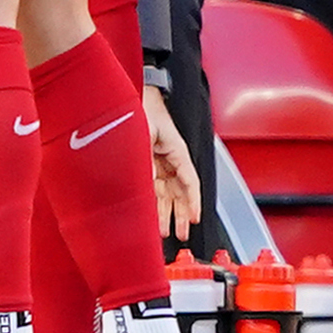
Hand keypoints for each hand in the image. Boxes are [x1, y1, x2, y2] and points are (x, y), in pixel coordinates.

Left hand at [144, 83, 201, 240]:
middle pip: (180, 193)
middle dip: (182, 215)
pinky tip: (154, 215)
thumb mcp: (146, 132)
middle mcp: (172, 161)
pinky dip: (156, 203)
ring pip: (168, 194)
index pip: (191, 182)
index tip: (195, 217)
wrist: (137, 98)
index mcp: (179, 152)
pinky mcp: (150, 165)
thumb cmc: (147, 109)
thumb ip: (147, 156)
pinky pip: (156, 188)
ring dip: (169, 213)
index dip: (194, 201)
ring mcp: (162, 164)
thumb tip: (148, 180)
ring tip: (168, 232)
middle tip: (183, 234)